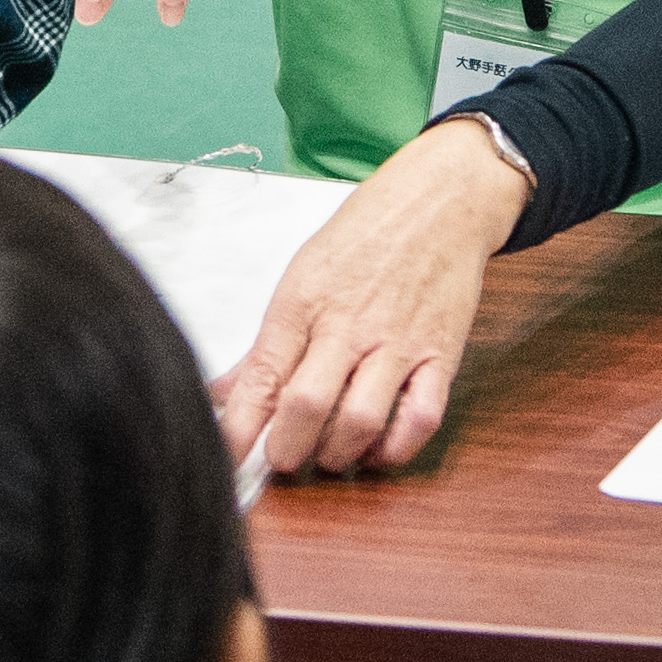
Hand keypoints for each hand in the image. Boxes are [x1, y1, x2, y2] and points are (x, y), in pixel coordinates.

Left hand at [218, 116, 524, 477]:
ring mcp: (398, 342)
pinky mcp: (440, 354)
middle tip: (280, 458)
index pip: (261, 378)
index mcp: (303, 303)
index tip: (225, 460)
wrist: (440, 200)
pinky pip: (421, 419)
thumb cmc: (365, 235)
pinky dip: (395, 448)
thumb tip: (221, 395)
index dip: (238, 430)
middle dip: (285, 450)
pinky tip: (377, 448)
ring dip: (337, 453)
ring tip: (326, 453)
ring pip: (361, 421)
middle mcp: (348, 325)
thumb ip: (266, 346)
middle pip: (307, 406)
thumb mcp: (302, 277)